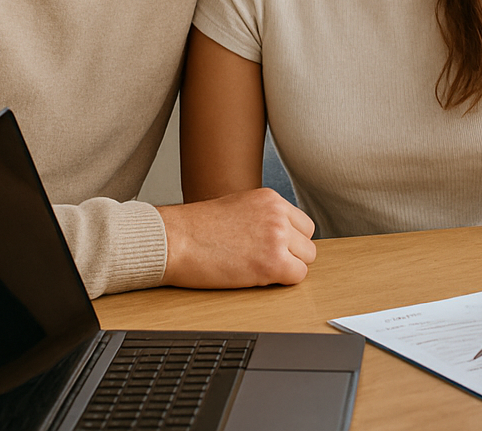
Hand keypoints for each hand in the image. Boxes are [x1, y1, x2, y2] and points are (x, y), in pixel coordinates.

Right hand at [158, 187, 315, 287]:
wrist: (173, 239)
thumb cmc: (194, 228)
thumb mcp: (236, 207)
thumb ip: (262, 217)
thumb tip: (278, 236)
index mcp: (270, 199)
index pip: (302, 224)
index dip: (290, 241)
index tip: (273, 249)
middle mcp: (278, 214)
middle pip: (308, 242)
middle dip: (291, 255)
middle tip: (264, 261)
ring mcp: (277, 237)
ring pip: (306, 260)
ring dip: (287, 268)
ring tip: (258, 269)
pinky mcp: (272, 261)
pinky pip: (297, 276)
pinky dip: (281, 282)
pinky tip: (257, 277)